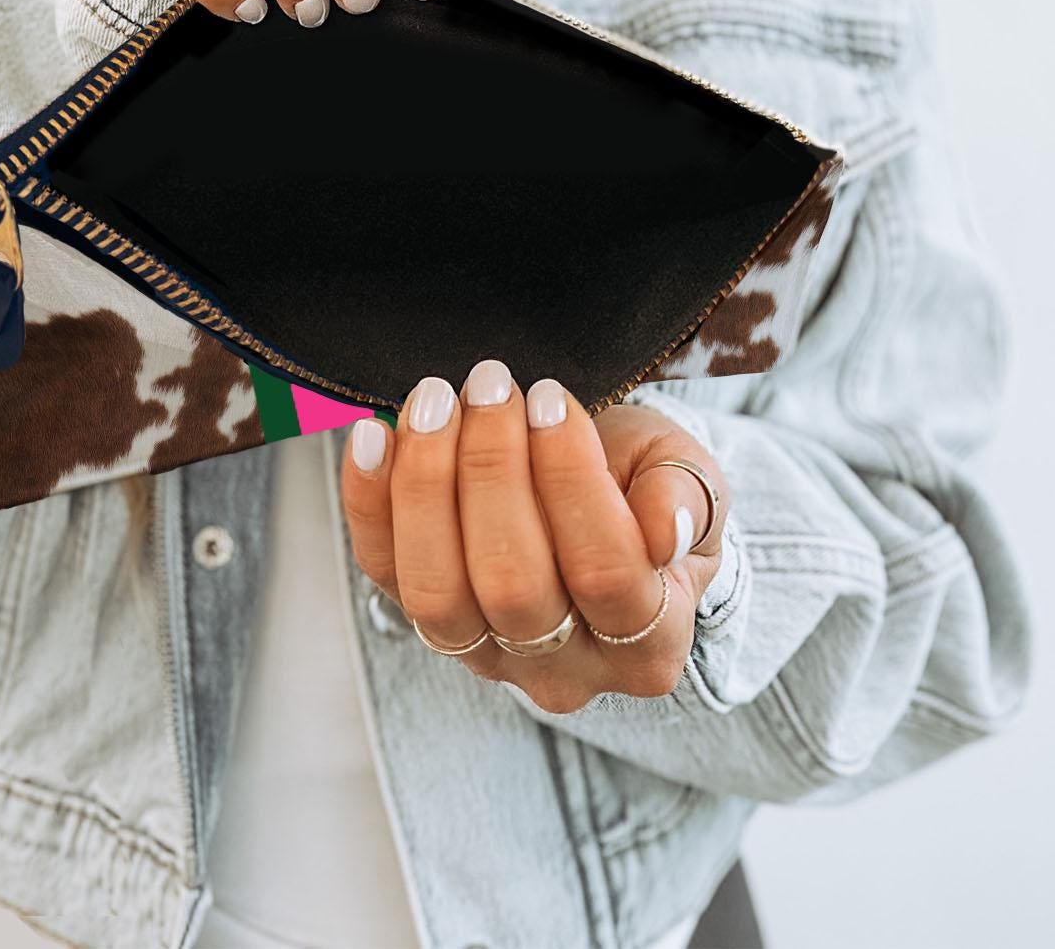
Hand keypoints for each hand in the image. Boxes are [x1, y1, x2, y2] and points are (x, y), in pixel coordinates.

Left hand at [341, 361, 728, 713]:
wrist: (601, 503)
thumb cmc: (644, 485)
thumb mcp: (685, 475)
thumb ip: (686, 496)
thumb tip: (664, 530)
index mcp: (649, 642)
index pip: (608, 574)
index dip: (573, 481)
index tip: (552, 399)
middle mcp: (566, 669)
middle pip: (514, 586)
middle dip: (492, 470)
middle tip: (490, 384)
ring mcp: (486, 656)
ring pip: (437, 593)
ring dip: (426, 484)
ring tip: (435, 401)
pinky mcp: (424, 621)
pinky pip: (381, 571)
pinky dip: (368, 501)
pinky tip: (374, 434)